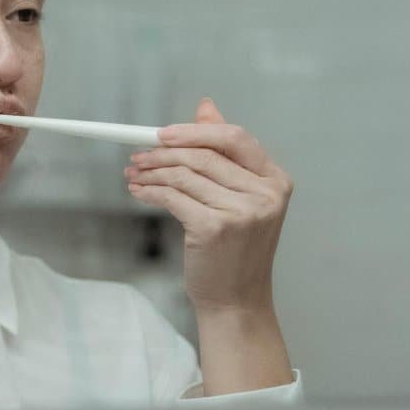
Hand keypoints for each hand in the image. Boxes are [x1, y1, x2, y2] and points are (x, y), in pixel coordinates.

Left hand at [124, 98, 293, 313]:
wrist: (236, 302)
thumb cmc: (235, 251)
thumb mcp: (239, 199)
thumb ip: (225, 154)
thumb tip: (206, 107)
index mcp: (275, 181)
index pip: (234, 137)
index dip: (195, 130)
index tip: (163, 133)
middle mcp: (264, 194)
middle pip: (204, 155)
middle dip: (164, 152)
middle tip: (138, 155)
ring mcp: (241, 212)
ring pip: (184, 174)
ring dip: (152, 171)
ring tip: (134, 173)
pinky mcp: (214, 228)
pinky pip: (172, 196)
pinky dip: (150, 191)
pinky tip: (138, 191)